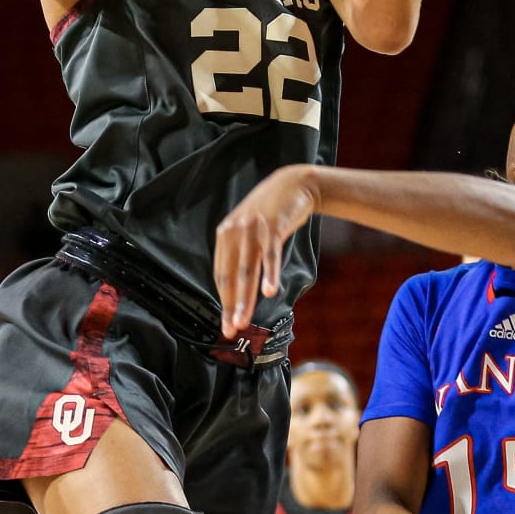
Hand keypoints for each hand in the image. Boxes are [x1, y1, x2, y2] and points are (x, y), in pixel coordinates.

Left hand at [214, 165, 318, 337]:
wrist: (292, 184)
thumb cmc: (271, 213)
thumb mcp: (249, 231)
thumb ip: (240, 253)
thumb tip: (238, 287)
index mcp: (225, 235)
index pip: (221, 275)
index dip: (223, 301)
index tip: (227, 323)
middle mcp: (234, 232)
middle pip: (231, 275)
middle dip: (230, 305)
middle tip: (231, 329)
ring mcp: (253, 228)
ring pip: (247, 270)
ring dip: (245, 298)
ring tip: (243, 320)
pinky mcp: (273, 226)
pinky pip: (270, 255)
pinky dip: (269, 275)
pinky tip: (269, 292)